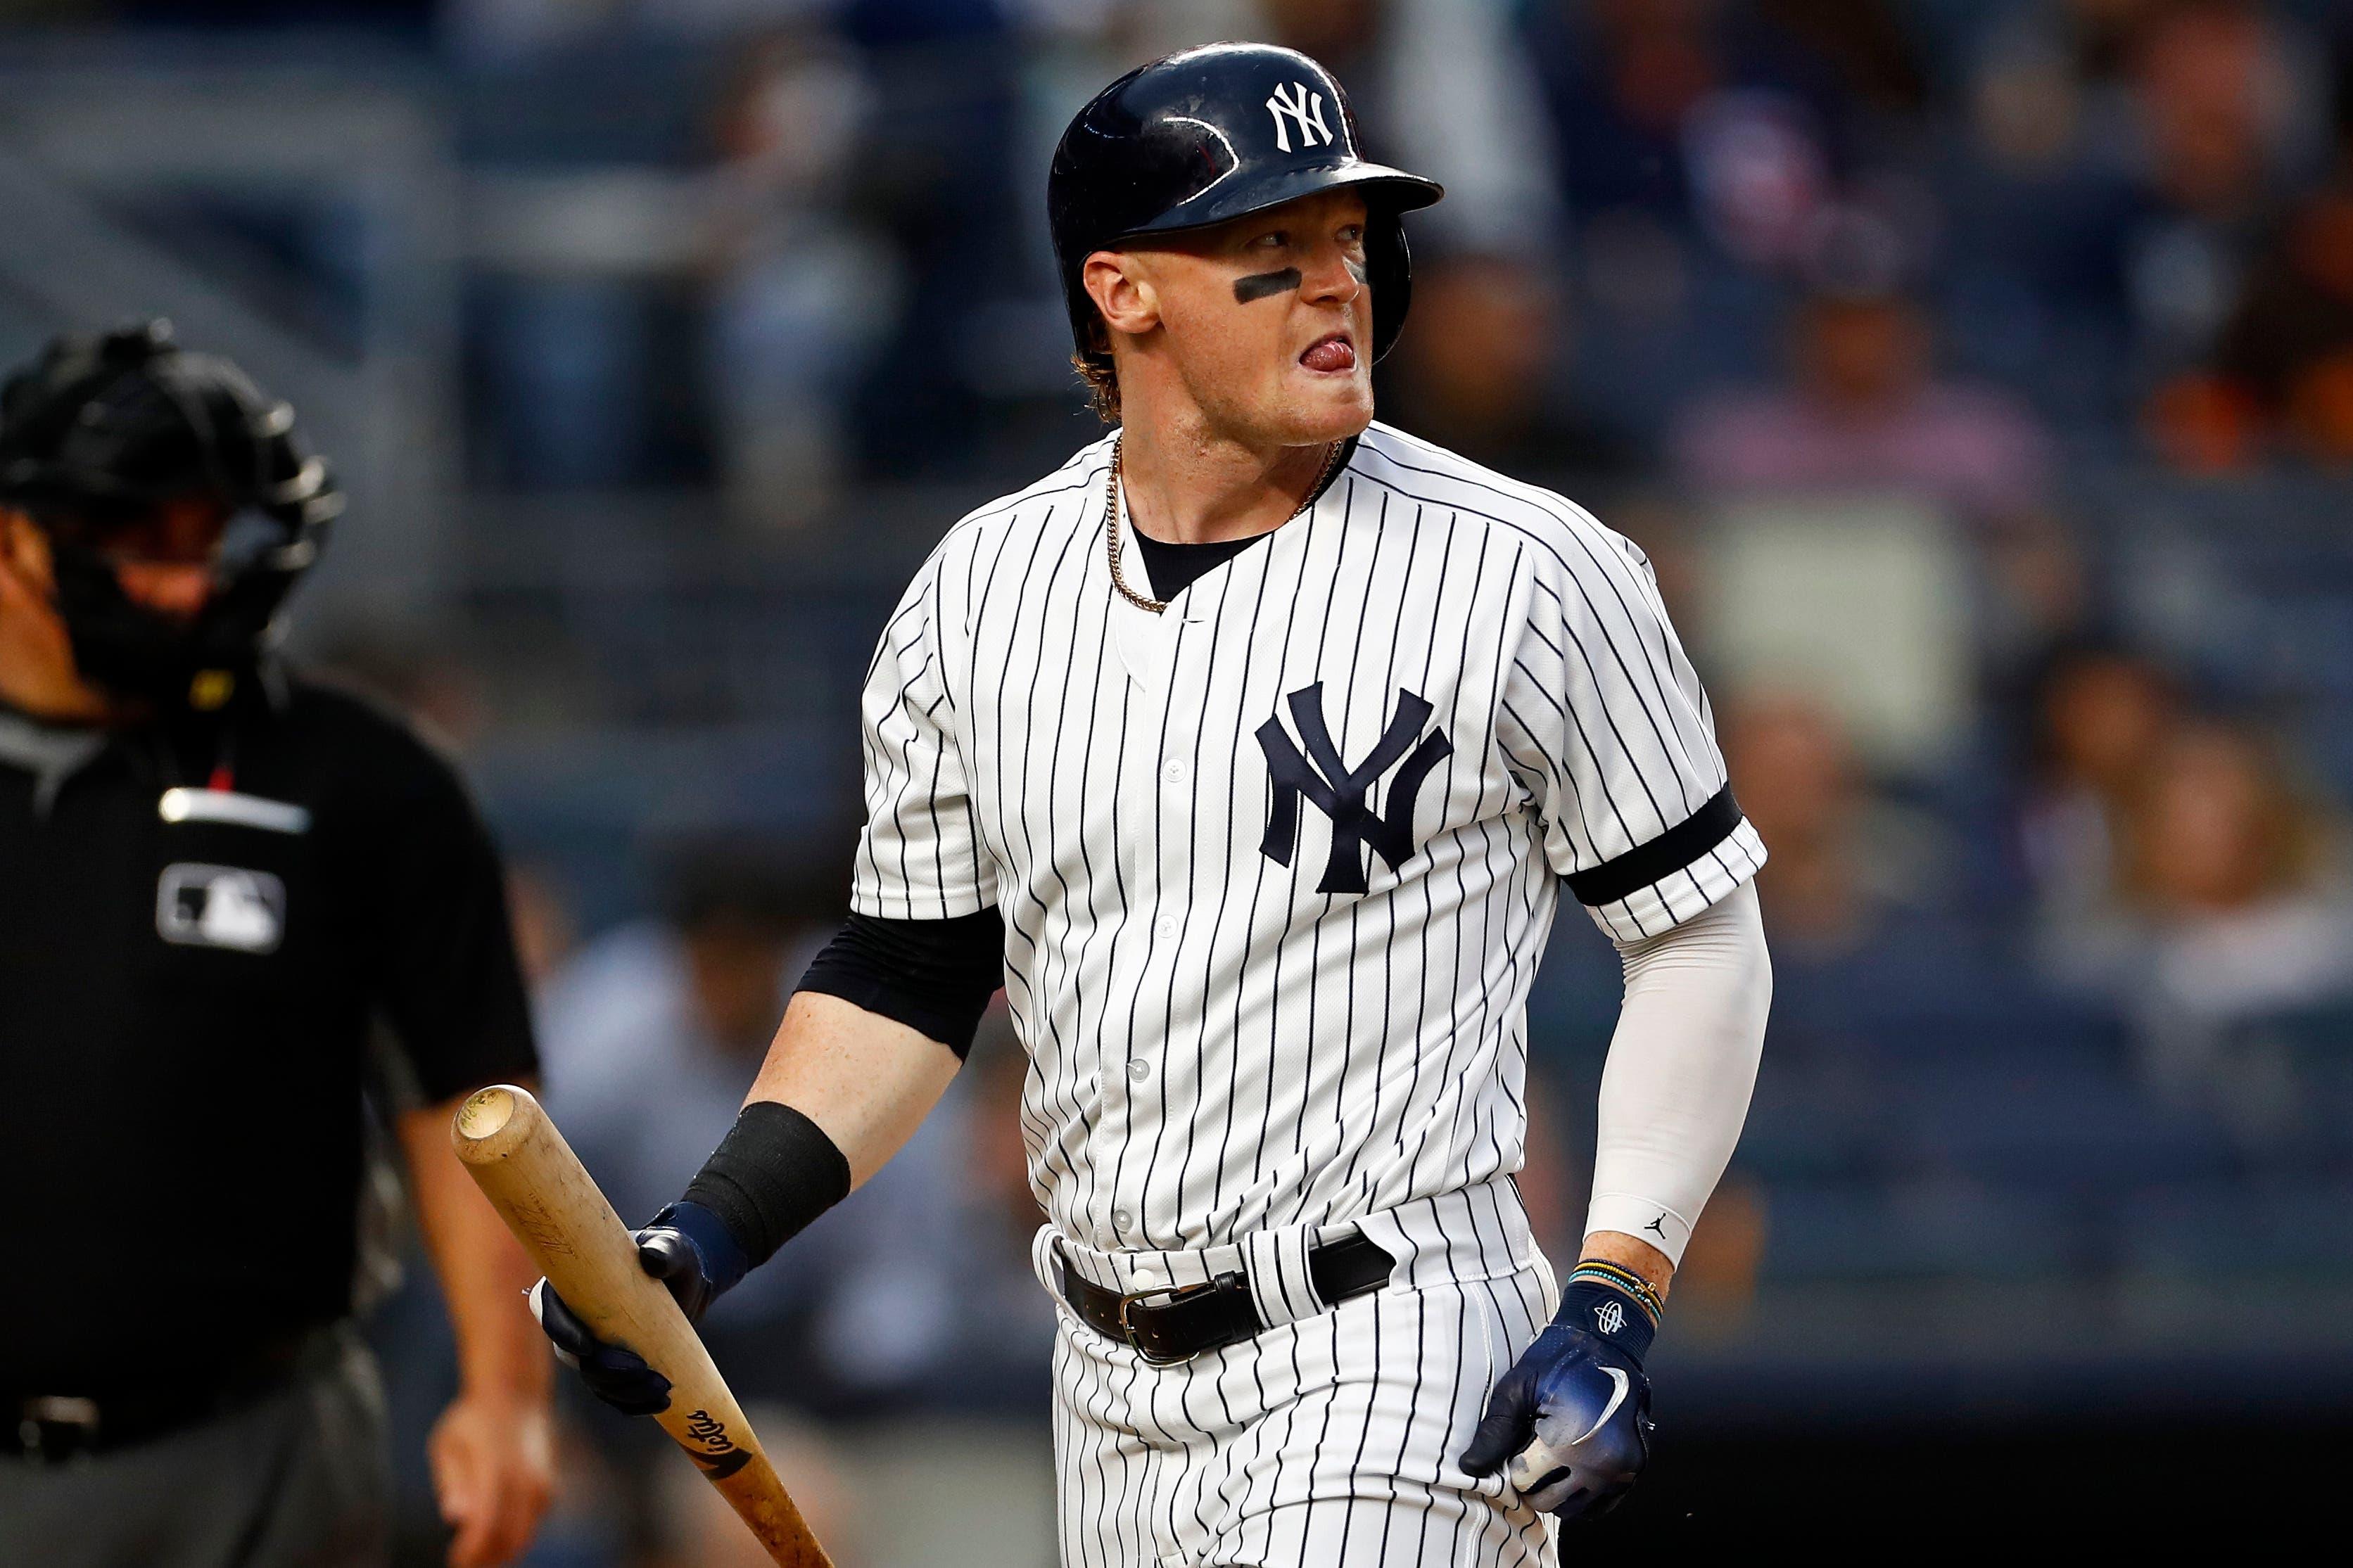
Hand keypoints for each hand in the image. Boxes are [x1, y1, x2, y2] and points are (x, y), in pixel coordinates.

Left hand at [426, 1389, 554, 1567]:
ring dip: (500, 1553)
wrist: (516, 1397)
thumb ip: (451, 1479)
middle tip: (463, 1564)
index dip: (472, 1550)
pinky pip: (531, 1526)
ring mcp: (541, 1484)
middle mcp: (525, 1478)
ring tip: (475, 1557)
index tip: (454, 1560)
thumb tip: (455, 1517)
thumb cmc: (472, 1421)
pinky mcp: (548, 1490)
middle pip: (509, 1538)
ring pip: (524, 1536)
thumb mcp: (448, 1442)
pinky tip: (492, 1539)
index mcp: (497, 1467)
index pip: (487, 1524)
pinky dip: (513, 1539)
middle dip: (486, 1559)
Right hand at [527, 1200, 747, 1415]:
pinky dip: (634, 1403)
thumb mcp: (672, 1248)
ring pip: (594, 1380)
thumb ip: (664, 1250)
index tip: (588, 1346)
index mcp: (573, 1283)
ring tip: (663, 1386)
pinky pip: (614, 1394)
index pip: (548, 1309)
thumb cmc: (673, 1257)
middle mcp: (575, 1319)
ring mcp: (593, 1348)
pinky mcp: (613, 1368)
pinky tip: (662, 1402)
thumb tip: (653, 1258)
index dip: (560, 1331)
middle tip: (641, 1368)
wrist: (690, 1282)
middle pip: (571, 1356)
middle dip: (602, 1369)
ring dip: (623, 1391)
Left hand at [1460, 1289, 1654, 1521]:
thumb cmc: (1556, 1361)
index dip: (1513, 1465)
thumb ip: (1493, 1432)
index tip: (1516, 1445)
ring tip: (1550, 1460)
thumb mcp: (1517, 1388)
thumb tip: (1469, 1469)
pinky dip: (1582, 1497)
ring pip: (1574, 1509)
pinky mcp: (1635, 1469)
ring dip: (1557, 1493)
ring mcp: (1622, 1469)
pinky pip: (1600, 1506)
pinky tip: (1571, 1472)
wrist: (1607, 1341)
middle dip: (1533, 1483)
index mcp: (1569, 1442)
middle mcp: (1601, 1463)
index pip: (1525, 1483)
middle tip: (1531, 1454)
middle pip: (1549, 1501)